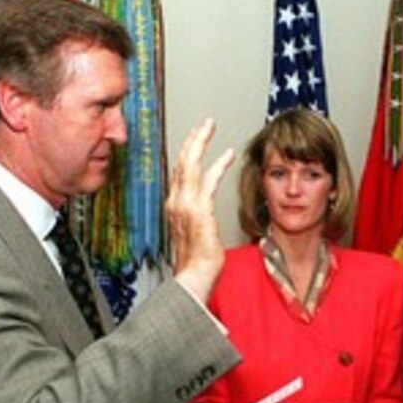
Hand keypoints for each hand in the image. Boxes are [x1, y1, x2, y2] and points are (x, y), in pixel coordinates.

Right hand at [167, 119, 236, 301]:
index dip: (187, 154)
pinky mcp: (199, 208)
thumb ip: (196, 221)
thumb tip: (202, 218)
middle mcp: (176, 202)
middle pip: (181, 162)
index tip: (195, 141)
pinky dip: (218, 163)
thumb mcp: (194, 236)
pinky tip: (228, 154)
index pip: (179, 173)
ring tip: (209, 126)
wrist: (192, 277)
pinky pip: (208, 178)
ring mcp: (185, 204)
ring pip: (190, 163)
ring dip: (200, 141)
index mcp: (174, 207)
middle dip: (192, 140)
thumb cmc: (196, 263)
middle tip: (204, 125)